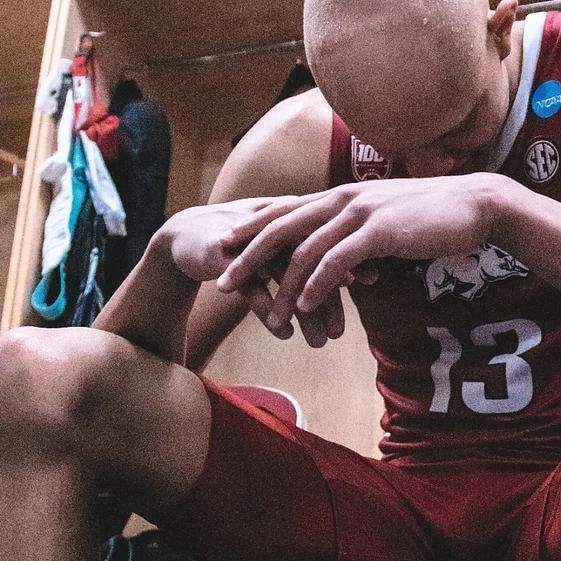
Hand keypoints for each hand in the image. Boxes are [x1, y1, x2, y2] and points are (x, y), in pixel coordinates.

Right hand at [162, 198, 345, 346]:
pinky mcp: (224, 256)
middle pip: (310, 258)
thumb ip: (316, 259)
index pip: (329, 234)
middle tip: (341, 330)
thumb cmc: (244, 245)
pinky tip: (284, 334)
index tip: (375, 280)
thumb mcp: (282, 248)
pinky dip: (269, 311)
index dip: (351, 254)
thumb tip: (355, 275)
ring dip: (303, 311)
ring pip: (284, 276)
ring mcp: (248, 240)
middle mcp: (272, 225)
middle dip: (327, 296)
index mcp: (291, 217)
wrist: (185, 236)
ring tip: (319, 343)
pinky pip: (251, 288)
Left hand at [214, 175, 497, 334]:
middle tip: (223, 281)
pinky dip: (319, 283)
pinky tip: (306, 305)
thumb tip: (348, 259)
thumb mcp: (388, 223)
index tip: (225, 248)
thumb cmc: (434, 218)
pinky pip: (338, 260)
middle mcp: (343, 199)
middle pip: (282, 226)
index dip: (251, 229)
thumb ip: (361, 236)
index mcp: (341, 195)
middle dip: (248, 255)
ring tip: (268, 313)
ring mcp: (359, 213)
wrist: (476, 206)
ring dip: (283, 284)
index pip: (285, 210)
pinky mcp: (379, 231)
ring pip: (306, 249)